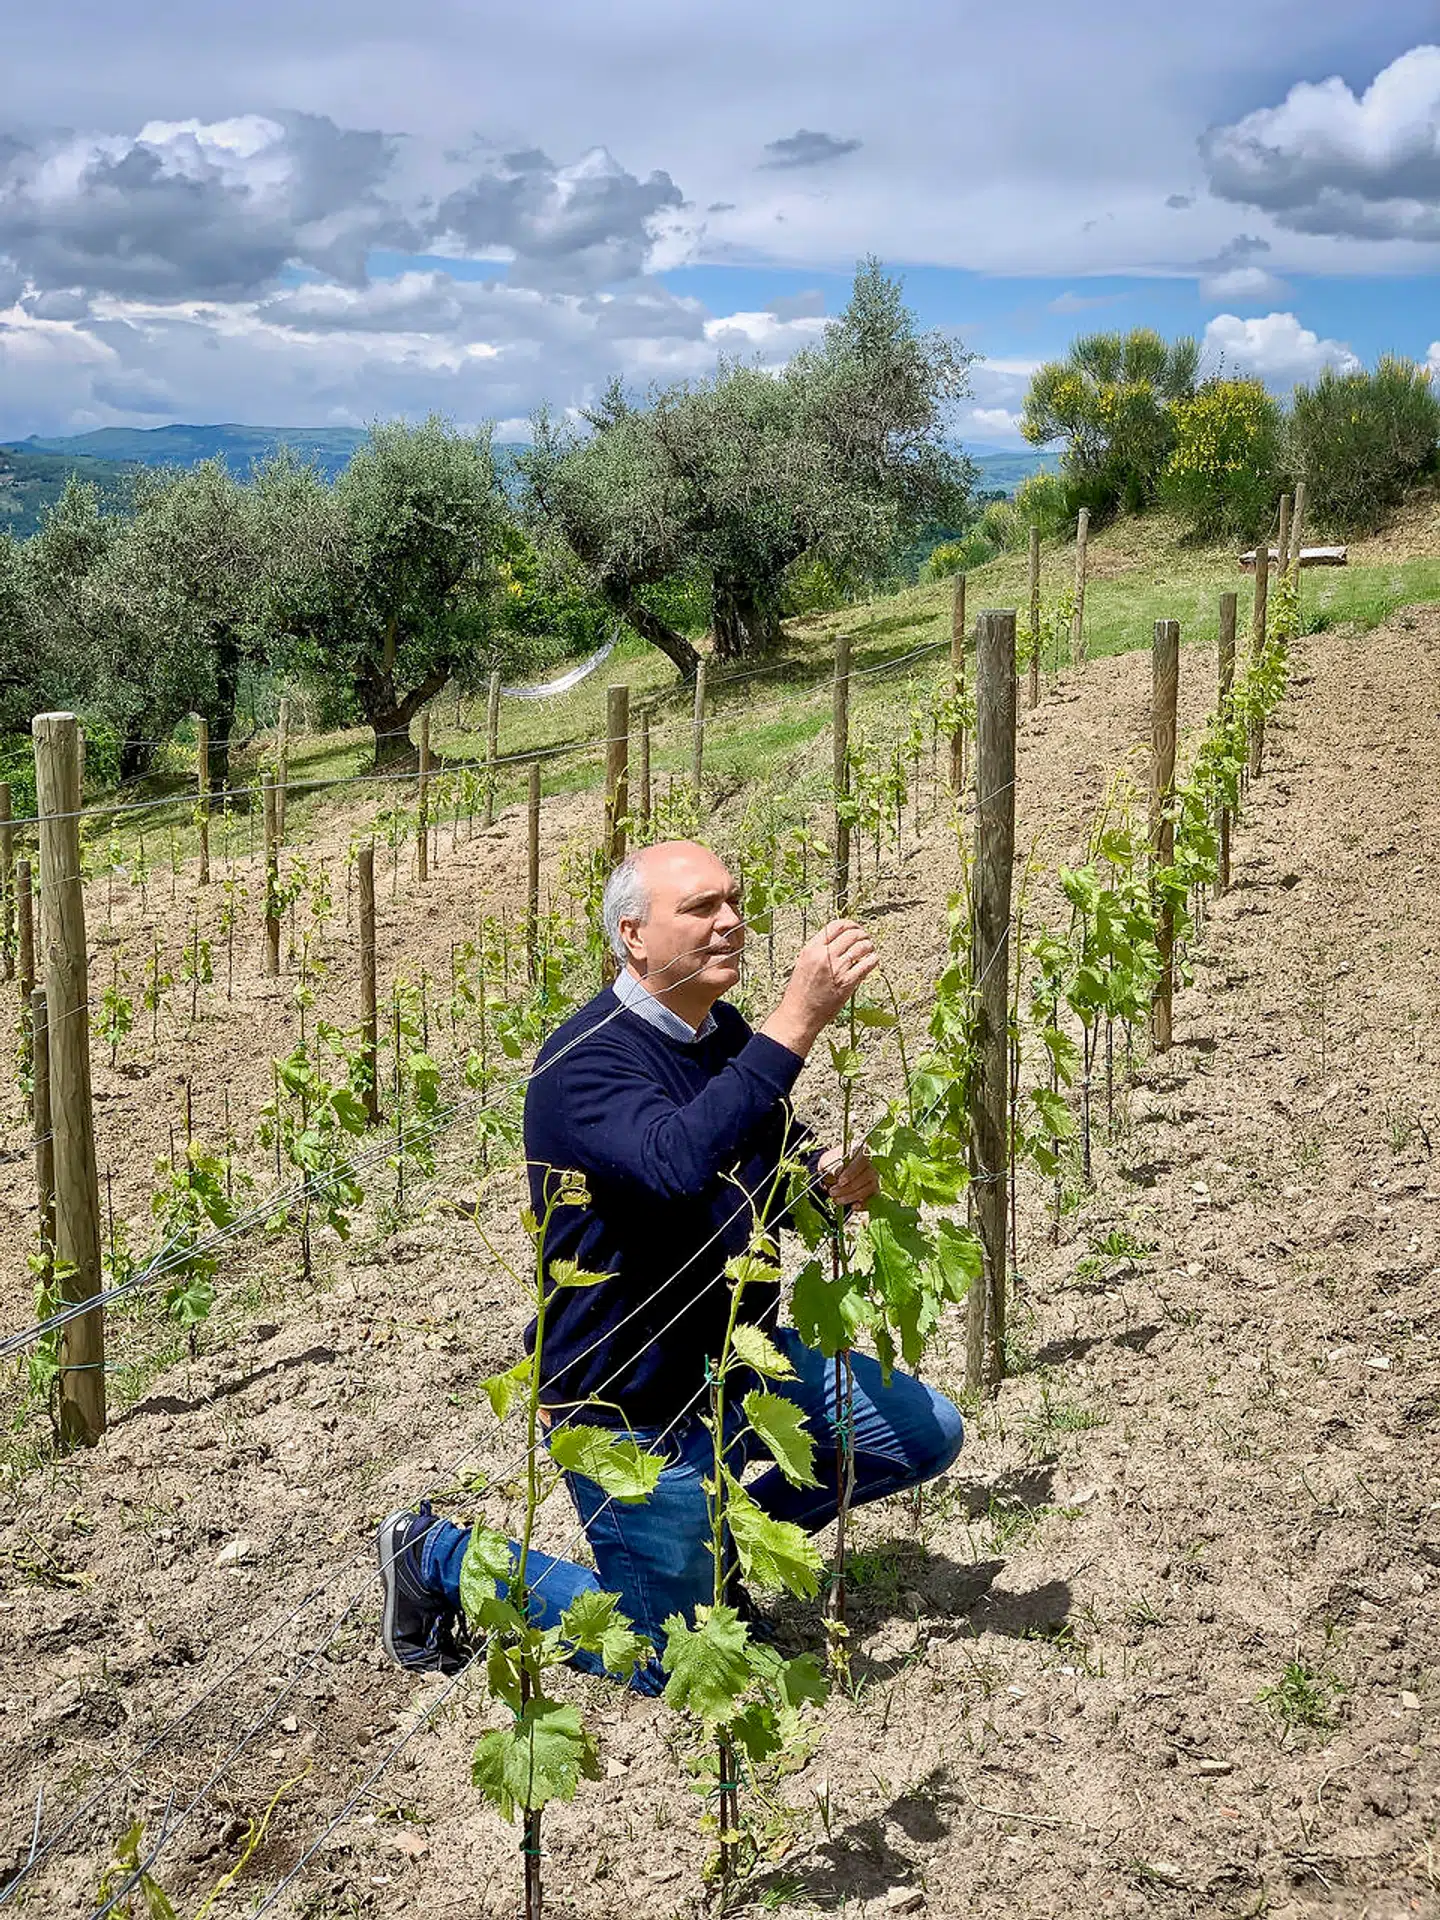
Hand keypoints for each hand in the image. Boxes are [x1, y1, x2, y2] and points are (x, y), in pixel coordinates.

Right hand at [760, 919, 878, 1058]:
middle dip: (862, 934)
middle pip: (852, 933)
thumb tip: (839, 940)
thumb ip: (819, 950)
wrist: (799, 1014)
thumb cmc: (800, 992)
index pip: (836, 925)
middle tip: (865, 938)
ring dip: (869, 946)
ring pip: (862, 946)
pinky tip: (872, 961)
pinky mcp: (848, 982)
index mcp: (811, 948)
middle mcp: (824, 955)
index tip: (855, 928)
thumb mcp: (803, 963)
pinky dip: (873, 959)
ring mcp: (837, 968)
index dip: (850, 924)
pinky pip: (867, 964)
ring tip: (870, 950)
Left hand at [818, 1146, 878, 1211]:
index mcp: (861, 1150)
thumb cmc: (832, 1163)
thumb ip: (833, 1165)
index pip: (861, 1161)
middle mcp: (873, 1163)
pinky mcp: (876, 1190)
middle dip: (848, 1187)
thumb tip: (838, 1172)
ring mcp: (876, 1177)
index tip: (840, 1181)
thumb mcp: (828, 1161)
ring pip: (868, 1188)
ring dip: (851, 1196)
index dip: (851, 1172)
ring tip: (836, 1199)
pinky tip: (853, 1206)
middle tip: (832, 1192)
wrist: (833, 1171)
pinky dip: (864, 1205)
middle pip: (866, 1176)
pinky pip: (873, 1199)